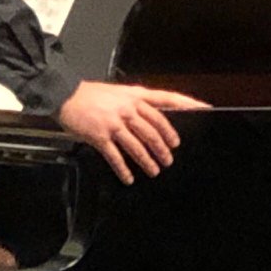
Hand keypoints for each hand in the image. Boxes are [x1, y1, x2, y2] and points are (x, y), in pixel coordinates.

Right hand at [56, 81, 209, 183]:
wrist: (65, 94)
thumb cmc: (93, 95)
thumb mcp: (121, 94)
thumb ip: (138, 104)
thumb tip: (156, 121)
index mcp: (136, 96)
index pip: (169, 99)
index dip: (188, 104)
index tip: (205, 110)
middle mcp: (129, 108)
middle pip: (155, 130)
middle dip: (165, 147)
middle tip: (170, 158)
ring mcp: (114, 123)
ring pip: (138, 145)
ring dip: (148, 160)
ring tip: (155, 170)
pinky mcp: (100, 136)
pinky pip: (116, 156)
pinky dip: (124, 169)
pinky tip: (129, 177)